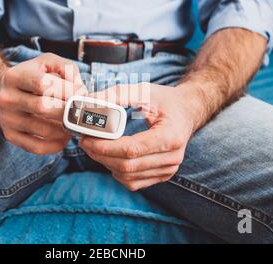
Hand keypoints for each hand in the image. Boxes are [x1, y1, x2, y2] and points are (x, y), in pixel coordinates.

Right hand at [0, 53, 86, 154]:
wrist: (3, 91)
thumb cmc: (33, 76)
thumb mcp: (48, 62)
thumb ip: (68, 69)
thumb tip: (80, 92)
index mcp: (15, 76)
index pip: (44, 85)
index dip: (66, 91)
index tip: (79, 95)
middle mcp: (7, 97)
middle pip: (43, 108)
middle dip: (67, 112)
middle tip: (80, 112)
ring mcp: (6, 119)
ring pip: (43, 130)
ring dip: (65, 130)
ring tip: (74, 124)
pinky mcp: (9, 135)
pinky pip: (36, 147)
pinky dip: (55, 145)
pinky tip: (63, 138)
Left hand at [79, 83, 198, 190]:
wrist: (188, 111)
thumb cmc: (165, 100)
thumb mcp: (143, 90)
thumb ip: (117, 95)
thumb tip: (89, 102)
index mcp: (170, 136)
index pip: (132, 149)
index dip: (105, 147)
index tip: (87, 138)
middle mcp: (172, 157)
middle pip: (127, 165)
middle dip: (100, 156)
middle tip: (84, 142)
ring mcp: (169, 169)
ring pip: (128, 176)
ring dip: (106, 164)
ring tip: (93, 148)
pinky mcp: (163, 175)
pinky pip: (134, 182)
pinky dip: (117, 172)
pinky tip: (109, 158)